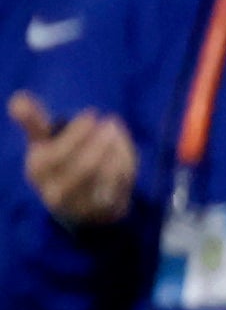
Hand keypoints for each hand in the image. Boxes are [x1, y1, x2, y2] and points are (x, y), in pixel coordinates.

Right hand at [10, 95, 137, 228]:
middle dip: (99, 142)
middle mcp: (55, 192)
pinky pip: (118, 185)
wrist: (80, 209)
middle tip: (110, 122)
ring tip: (115, 132)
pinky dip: (124, 164)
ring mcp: (81, 205)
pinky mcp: (103, 211)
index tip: (92, 114)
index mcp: (37, 171)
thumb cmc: (59, 167)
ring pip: (104, 176)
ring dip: (115, 150)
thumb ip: (33, 122)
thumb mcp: (43, 145)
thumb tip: (17, 99)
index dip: (77, 134)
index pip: (56, 155)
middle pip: (83, 168)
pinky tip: (123, 151)